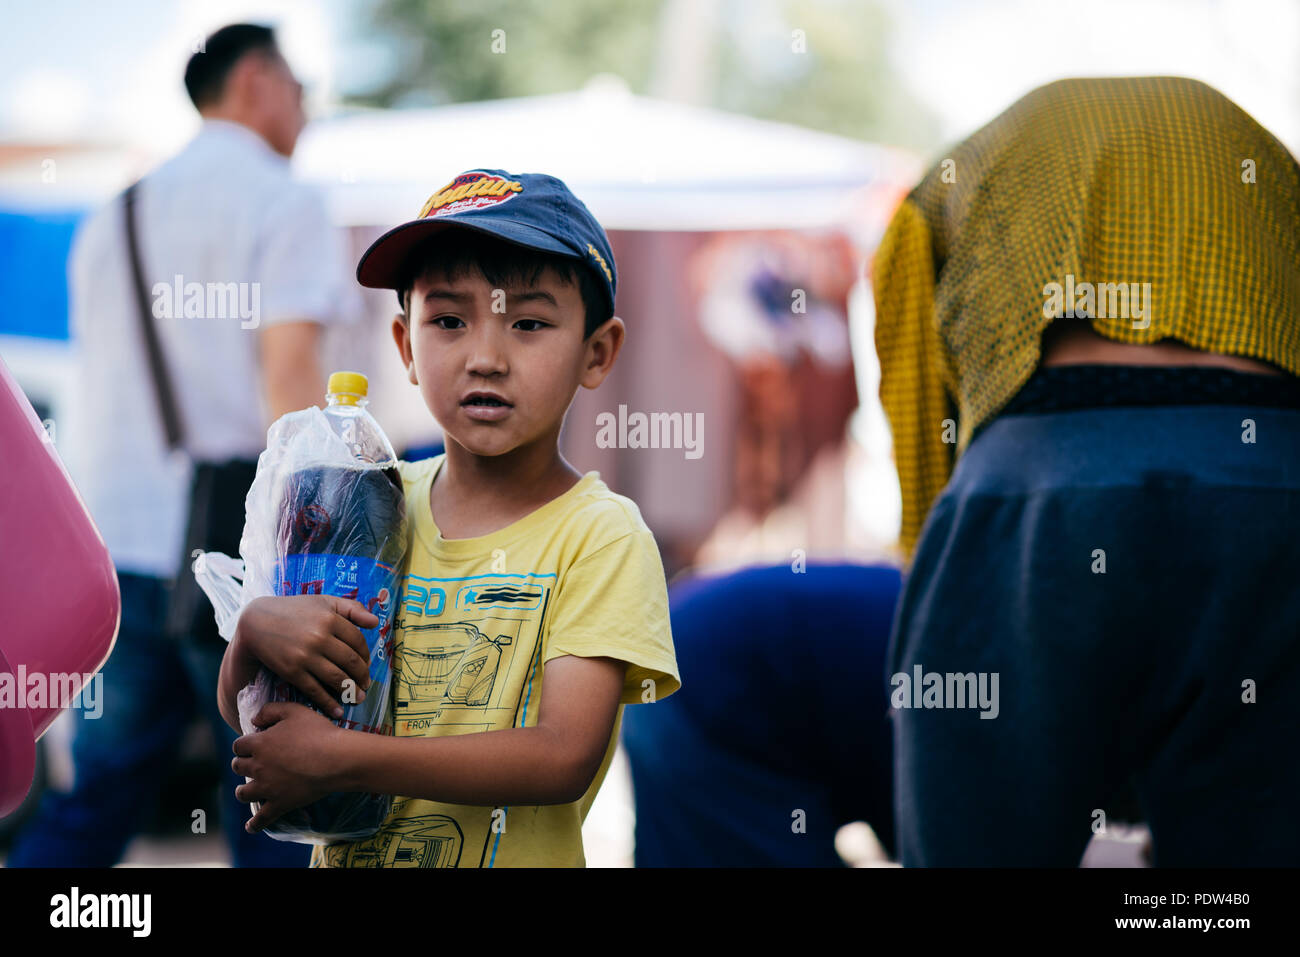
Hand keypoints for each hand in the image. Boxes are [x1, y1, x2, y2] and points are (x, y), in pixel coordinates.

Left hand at [232, 701, 345, 831]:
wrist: (336, 759)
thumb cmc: (318, 732)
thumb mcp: (295, 710)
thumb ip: (270, 710)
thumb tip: (254, 719)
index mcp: (260, 743)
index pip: (239, 745)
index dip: (245, 745)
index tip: (253, 745)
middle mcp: (258, 766)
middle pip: (237, 767)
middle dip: (243, 764)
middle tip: (254, 764)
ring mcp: (267, 787)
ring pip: (243, 793)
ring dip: (244, 790)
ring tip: (249, 789)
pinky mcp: (280, 804)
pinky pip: (262, 818)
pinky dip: (254, 824)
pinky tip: (251, 827)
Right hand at [235, 595, 377, 717]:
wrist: (257, 622)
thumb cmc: (295, 610)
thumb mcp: (324, 601)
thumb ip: (352, 609)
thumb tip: (375, 622)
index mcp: (330, 619)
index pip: (358, 642)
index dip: (365, 656)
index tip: (367, 665)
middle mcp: (320, 637)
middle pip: (350, 662)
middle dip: (362, 677)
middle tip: (366, 686)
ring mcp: (306, 656)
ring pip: (336, 678)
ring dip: (350, 692)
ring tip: (357, 698)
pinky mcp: (292, 671)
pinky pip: (315, 690)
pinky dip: (328, 703)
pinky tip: (338, 711)